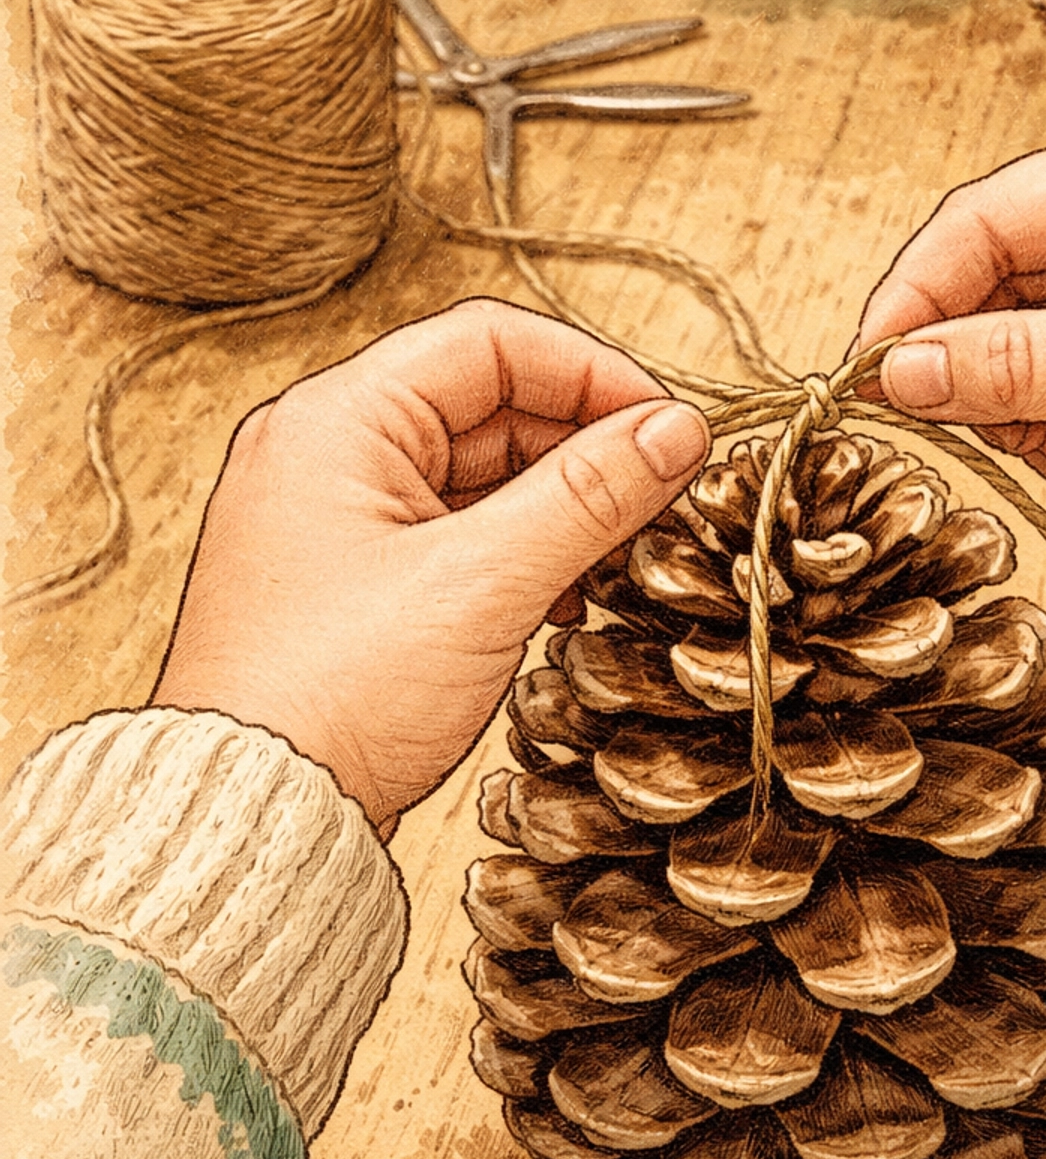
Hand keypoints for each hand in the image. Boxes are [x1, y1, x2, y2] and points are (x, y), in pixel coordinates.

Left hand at [152, 298, 709, 830]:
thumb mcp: (484, 583)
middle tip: (664, 505)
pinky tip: (565, 604)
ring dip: (560, 510)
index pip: (492, 342)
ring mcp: (336, 522)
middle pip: (491, 407)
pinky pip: (457, 539)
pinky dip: (520, 558)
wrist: (253, 815)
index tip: (671, 432)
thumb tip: (678, 431)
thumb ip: (589, 494)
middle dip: (585, 451)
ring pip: (481, 479)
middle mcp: (328, 453)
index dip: (594, 375)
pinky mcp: (353, 588)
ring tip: (618, 564)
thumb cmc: (337, 693)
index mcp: (338, 419)